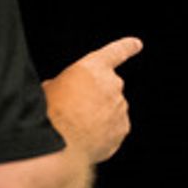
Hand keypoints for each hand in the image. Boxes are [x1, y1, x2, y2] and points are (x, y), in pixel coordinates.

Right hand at [42, 36, 141, 162]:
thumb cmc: (50, 113)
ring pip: (111, 109)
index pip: (115, 52)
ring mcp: (120, 107)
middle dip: (95, 97)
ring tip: (76, 128)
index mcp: (93, 68)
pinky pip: (114, 128)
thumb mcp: (49, 89)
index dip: (126, 47)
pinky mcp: (123, 128)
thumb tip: (68, 94)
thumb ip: (67, 85)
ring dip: (98, 116)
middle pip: (107, 88)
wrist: (60, 144)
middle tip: (74, 111)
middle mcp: (112, 84)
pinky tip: (85, 139)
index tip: (137, 44)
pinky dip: (103, 133)